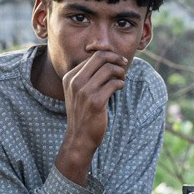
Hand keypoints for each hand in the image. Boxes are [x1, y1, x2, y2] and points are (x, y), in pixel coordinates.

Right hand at [56, 48, 131, 176]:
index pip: (92, 56)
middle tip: (124, 64)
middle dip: (116, 58)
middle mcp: (75, 82)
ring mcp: (84, 91)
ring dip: (120, 72)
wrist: (79, 137)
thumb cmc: (83, 113)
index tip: (117, 62)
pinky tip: (120, 88)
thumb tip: (107, 60)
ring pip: (109, 69)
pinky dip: (120, 84)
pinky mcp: (96, 101)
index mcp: (69, 77)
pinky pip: (114, 84)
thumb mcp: (78, 92)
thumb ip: (87, 76)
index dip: (108, 56)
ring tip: (121, 79)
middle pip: (100, 57)